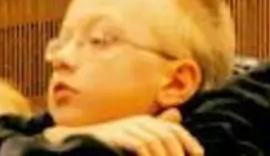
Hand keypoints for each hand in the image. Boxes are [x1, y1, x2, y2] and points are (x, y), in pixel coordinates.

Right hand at [49, 111, 201, 155]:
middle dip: (178, 155)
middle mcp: (141, 121)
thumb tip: (177, 117)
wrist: (80, 143)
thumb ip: (156, 134)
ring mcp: (128, 127)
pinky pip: (140, 147)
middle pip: (168, 136)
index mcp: (148, 122)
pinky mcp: (117, 136)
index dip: (190, 144)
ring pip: (156, 142)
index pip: (176, 131)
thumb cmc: (111, 144)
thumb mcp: (136, 140)